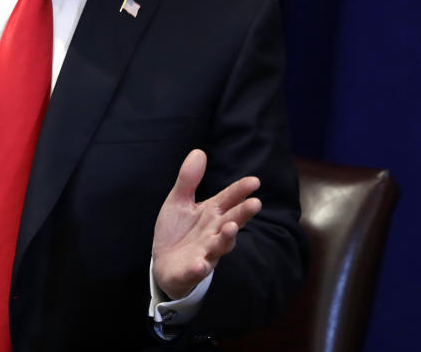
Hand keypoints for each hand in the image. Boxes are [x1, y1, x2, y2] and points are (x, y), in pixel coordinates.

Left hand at [152, 149, 261, 299]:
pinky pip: (197, 270)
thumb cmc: (178, 230)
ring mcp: (205, 252)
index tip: (255, 181)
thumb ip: (189, 179)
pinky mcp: (191, 270)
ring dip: (225, 238)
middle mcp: (214, 232)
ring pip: (219, 246)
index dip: (241, 190)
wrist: (165, 264)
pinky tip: (200, 264)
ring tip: (230, 228)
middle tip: (255, 203)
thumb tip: (199, 151)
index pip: (229, 199)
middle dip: (242, 214)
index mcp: (212, 214)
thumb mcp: (179, 201)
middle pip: (231, 221)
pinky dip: (199, 267)